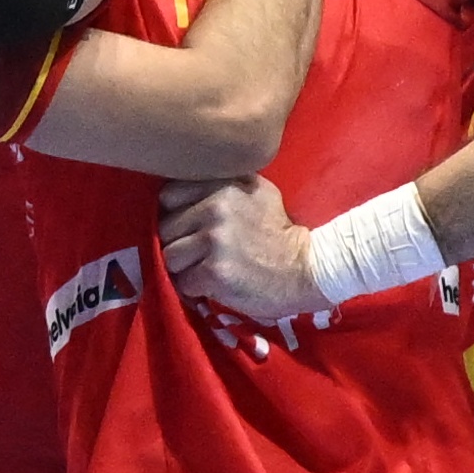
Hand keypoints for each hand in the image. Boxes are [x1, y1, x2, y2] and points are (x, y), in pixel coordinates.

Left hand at [156, 174, 312, 326]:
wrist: (309, 269)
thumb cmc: (278, 232)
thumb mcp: (256, 192)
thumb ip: (220, 184)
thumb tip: (177, 185)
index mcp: (224, 185)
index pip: (168, 195)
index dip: (175, 214)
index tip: (191, 226)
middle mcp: (217, 207)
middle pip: (164, 228)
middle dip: (179, 242)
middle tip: (203, 252)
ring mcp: (215, 240)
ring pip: (169, 256)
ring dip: (184, 268)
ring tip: (208, 268)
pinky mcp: (215, 271)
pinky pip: (183, 282)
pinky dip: (195, 288)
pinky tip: (216, 283)